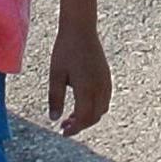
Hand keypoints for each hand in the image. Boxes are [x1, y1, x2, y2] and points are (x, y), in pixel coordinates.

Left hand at [45, 17, 110, 136]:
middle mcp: (99, 87)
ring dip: (89, 117)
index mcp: (86, 88)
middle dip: (81, 125)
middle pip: (94, 117)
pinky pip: (105, 99)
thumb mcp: (56, 75)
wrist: (81, 29)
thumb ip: (55, 98)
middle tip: (65, 126)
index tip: (63, 132)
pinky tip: (82, 103)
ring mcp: (105, 82)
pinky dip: (95, 107)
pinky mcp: (107, 76)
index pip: (84, 118)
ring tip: (72, 115)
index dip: (74, 128)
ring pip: (101, 109)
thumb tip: (53, 119)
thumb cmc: (66, 50)